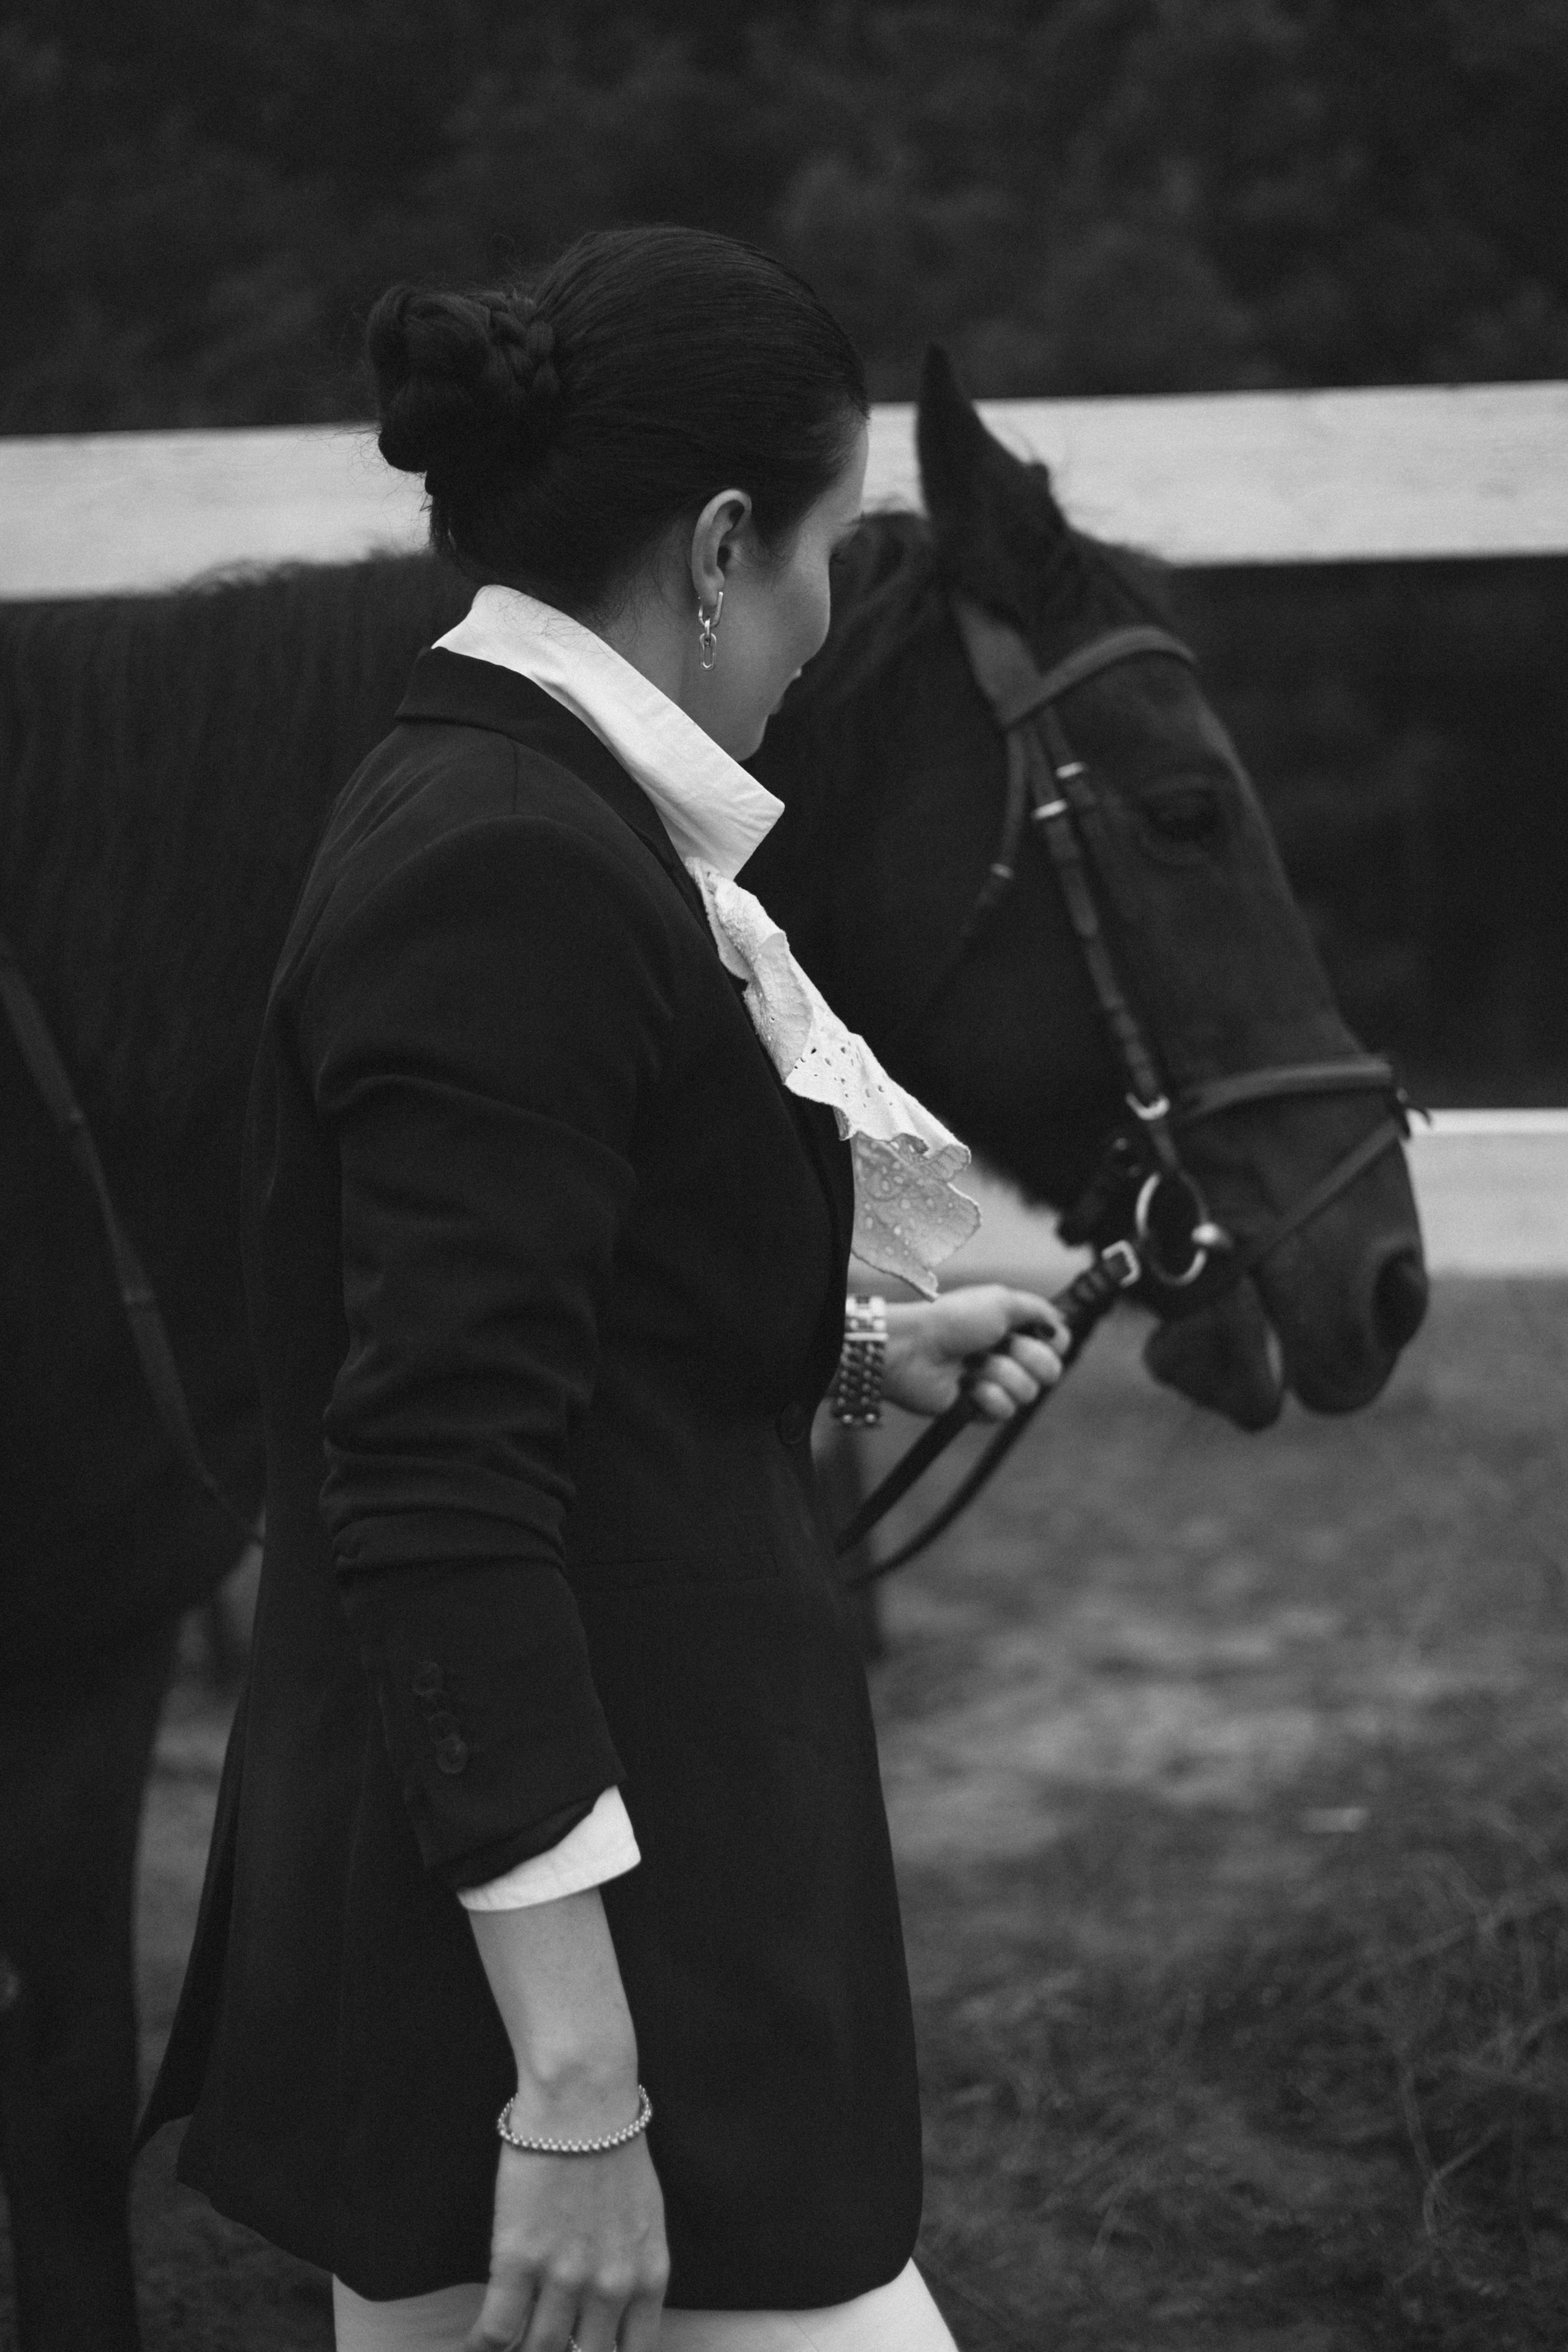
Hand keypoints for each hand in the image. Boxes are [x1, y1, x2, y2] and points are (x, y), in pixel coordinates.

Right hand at [465, 1895, 668, 2349]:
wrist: (583, 2101)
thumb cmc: (614, 2146)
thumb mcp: (644, 2216)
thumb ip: (631, 2267)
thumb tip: (607, 2307)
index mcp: (648, 2276)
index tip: (583, 2350)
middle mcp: (610, 2287)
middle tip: (544, 2343)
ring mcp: (564, 2278)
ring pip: (540, 2349)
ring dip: (522, 2350)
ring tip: (508, 2345)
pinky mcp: (519, 2260)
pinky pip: (496, 2329)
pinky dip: (482, 2347)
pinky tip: (475, 2347)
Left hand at [882, 1284, 1066, 1421]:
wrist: (915, 1349)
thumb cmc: (953, 1320)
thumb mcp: (1001, 1300)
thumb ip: (1038, 1309)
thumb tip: (1061, 1322)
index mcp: (1015, 1329)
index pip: (1058, 1344)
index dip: (1053, 1342)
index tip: (1036, 1333)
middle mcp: (1009, 1356)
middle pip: (1051, 1371)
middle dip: (1025, 1357)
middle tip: (996, 1345)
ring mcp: (996, 1384)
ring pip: (1027, 1392)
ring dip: (999, 1374)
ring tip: (971, 1364)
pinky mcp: (980, 1409)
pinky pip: (1004, 1410)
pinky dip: (985, 1395)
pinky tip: (965, 1385)